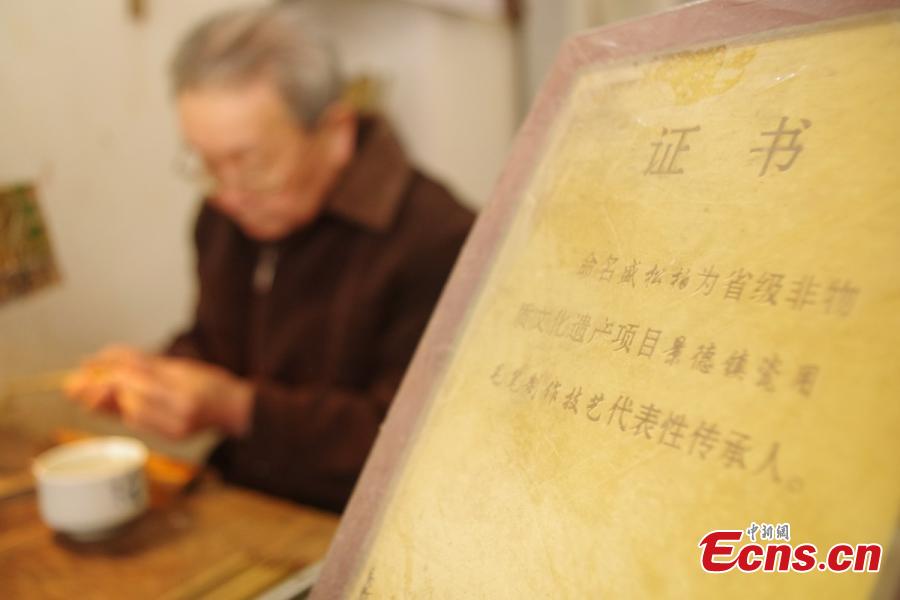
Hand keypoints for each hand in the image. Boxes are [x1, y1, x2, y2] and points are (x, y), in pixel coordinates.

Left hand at [64, 346, 253, 439]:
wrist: (235, 408)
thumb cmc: (210, 382)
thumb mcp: (178, 365)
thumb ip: (141, 364)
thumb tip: (102, 360)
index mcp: (184, 391)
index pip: (137, 380)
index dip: (107, 372)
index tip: (88, 364)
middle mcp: (180, 414)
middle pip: (128, 401)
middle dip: (98, 391)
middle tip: (74, 384)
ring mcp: (176, 429)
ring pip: (130, 414)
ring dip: (110, 402)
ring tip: (91, 391)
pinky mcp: (171, 438)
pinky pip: (139, 424)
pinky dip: (125, 412)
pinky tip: (118, 403)